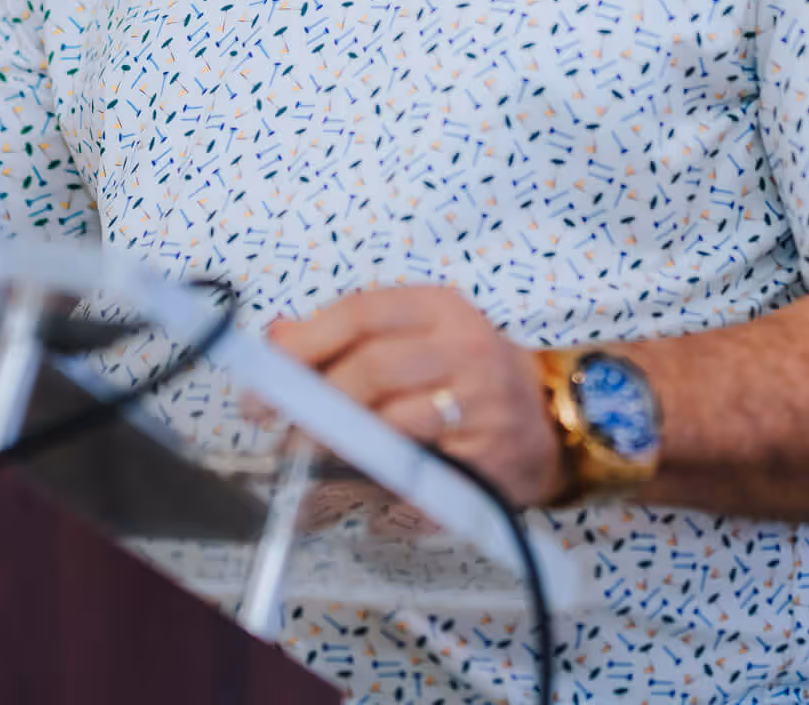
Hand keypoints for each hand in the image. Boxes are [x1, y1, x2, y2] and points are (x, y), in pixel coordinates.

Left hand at [266, 285, 563, 508]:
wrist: (546, 419)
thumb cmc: (462, 375)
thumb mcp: (414, 336)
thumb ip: (344, 336)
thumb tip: (275, 340)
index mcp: (439, 308)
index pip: (359, 314)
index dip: (302, 349)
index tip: (262, 387)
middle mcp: (466, 349)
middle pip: (372, 370)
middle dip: (315, 409)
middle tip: (281, 437)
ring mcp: (483, 406)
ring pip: (393, 427)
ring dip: (337, 456)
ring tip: (306, 475)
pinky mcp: (489, 461)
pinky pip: (420, 481)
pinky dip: (380, 494)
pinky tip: (359, 500)